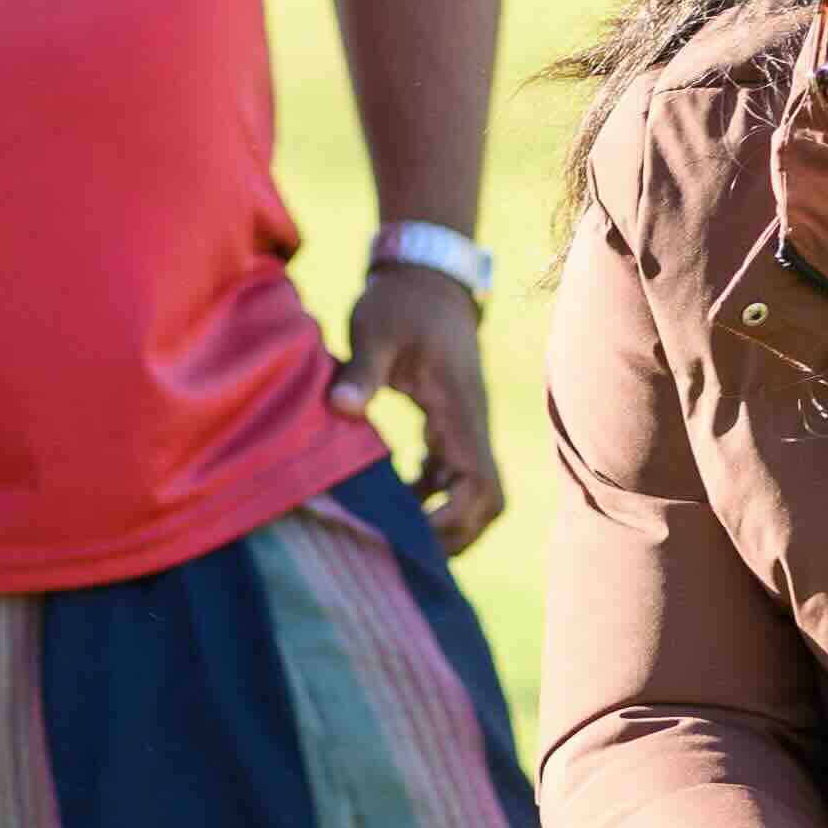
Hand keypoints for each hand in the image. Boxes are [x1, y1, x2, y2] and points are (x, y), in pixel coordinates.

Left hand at [340, 257, 502, 552]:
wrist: (426, 278)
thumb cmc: (400, 303)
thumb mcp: (375, 329)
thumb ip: (361, 370)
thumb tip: (340, 409)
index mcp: (458, 409)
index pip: (477, 482)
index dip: (452, 518)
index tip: (411, 532)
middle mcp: (470, 424)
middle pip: (487, 500)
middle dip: (455, 533)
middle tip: (404, 548)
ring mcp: (465, 427)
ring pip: (476, 493)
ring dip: (447, 520)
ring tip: (397, 535)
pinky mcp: (451, 425)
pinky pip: (455, 477)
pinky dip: (433, 497)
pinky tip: (397, 498)